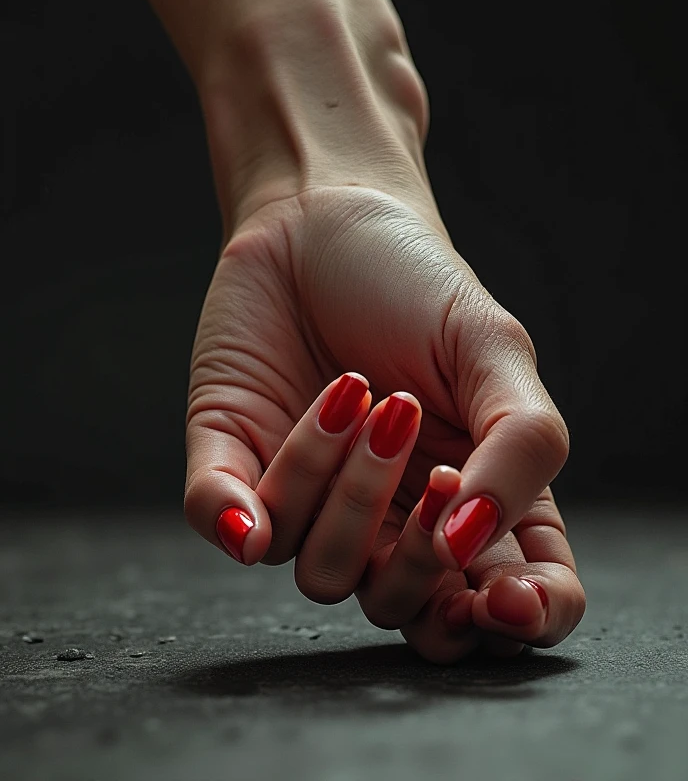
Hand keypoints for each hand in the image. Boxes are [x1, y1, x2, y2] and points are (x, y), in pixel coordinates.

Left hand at [184, 182, 585, 661]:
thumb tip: (470, 538)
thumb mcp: (494, 348)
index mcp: (474, 496)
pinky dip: (239, 518)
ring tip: (358, 389)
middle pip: (406, 611)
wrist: (321, 215)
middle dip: (415, 558)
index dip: (518, 623)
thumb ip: (521, 445)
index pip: (512, 605)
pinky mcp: (233, 468)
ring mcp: (311, 501)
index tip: (498, 597)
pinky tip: (249, 506)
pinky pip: (229, 524)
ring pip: (320, 570)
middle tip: (422, 457)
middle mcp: (393, 517)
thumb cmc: (415, 282)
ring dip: (344, 487)